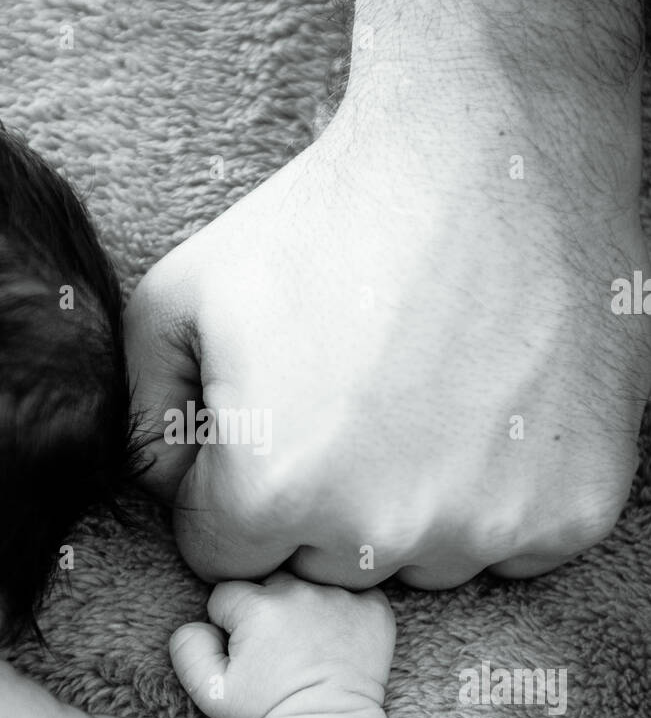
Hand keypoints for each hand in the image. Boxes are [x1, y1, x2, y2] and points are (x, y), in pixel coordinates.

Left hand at [126, 70, 650, 588]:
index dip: (229, 489)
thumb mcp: (180, 296)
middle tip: (351, 398)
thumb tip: (167, 489)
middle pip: (320, 563)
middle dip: (316, 501)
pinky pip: (510, 547)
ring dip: (410, 504)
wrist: (488, 153)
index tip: (266, 427)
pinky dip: (497, 496)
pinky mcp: (573, 510)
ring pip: (418, 560)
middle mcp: (382, 531)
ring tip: (425, 394)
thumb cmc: (328, 220)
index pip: (221, 553)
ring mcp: (488, 528)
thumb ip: (145, 413)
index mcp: (275, 489)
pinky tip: (489, 410)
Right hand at [169, 572, 395, 717]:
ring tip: (309, 643)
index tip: (246, 650)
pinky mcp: (373, 608)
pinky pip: (354, 590)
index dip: (230, 622)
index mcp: (257, 605)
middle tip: (278, 647)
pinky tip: (340, 638)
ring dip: (307, 604)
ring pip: (311, 583)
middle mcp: (300, 592)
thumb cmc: (266, 712)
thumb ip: (187, 647)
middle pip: (271, 580)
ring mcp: (341, 597)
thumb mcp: (208, 691)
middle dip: (268, 606)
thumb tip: (200, 622)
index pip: (228, 593)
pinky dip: (347, 608)